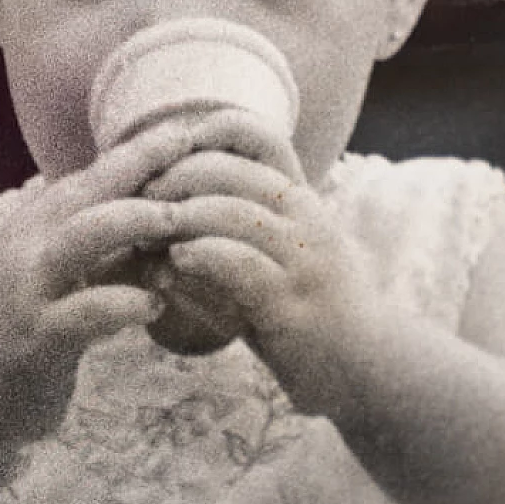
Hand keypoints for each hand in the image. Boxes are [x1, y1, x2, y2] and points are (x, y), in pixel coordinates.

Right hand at [0, 116, 220, 444]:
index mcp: (36, 226)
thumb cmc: (26, 330)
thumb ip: (107, 246)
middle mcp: (27, 247)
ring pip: (81, 238)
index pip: (92, 175)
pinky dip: (123, 303)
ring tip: (178, 221)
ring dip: (133, 222)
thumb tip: (170, 214)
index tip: (190, 130)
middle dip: (141, 166)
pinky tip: (155, 304)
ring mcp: (28, 291)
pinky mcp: (36, 339)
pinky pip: (84, 312)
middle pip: (87, 191)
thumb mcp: (64, 276)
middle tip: (196, 152)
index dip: (141, 151)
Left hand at [143, 117, 376, 412]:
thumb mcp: (278, 260)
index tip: (165, 159)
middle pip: (229, 169)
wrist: (367, 370)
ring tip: (146, 237)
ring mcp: (304, 259)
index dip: (206, 132)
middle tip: (137, 203)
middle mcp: (307, 218)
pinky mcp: (292, 303)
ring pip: (230, 212)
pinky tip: (171, 267)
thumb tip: (163, 218)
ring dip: (178, 219)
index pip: (257, 135)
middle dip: (173, 180)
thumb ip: (234, 233)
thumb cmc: (310, 314)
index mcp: (301, 200)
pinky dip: (198, 256)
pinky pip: (238, 263)